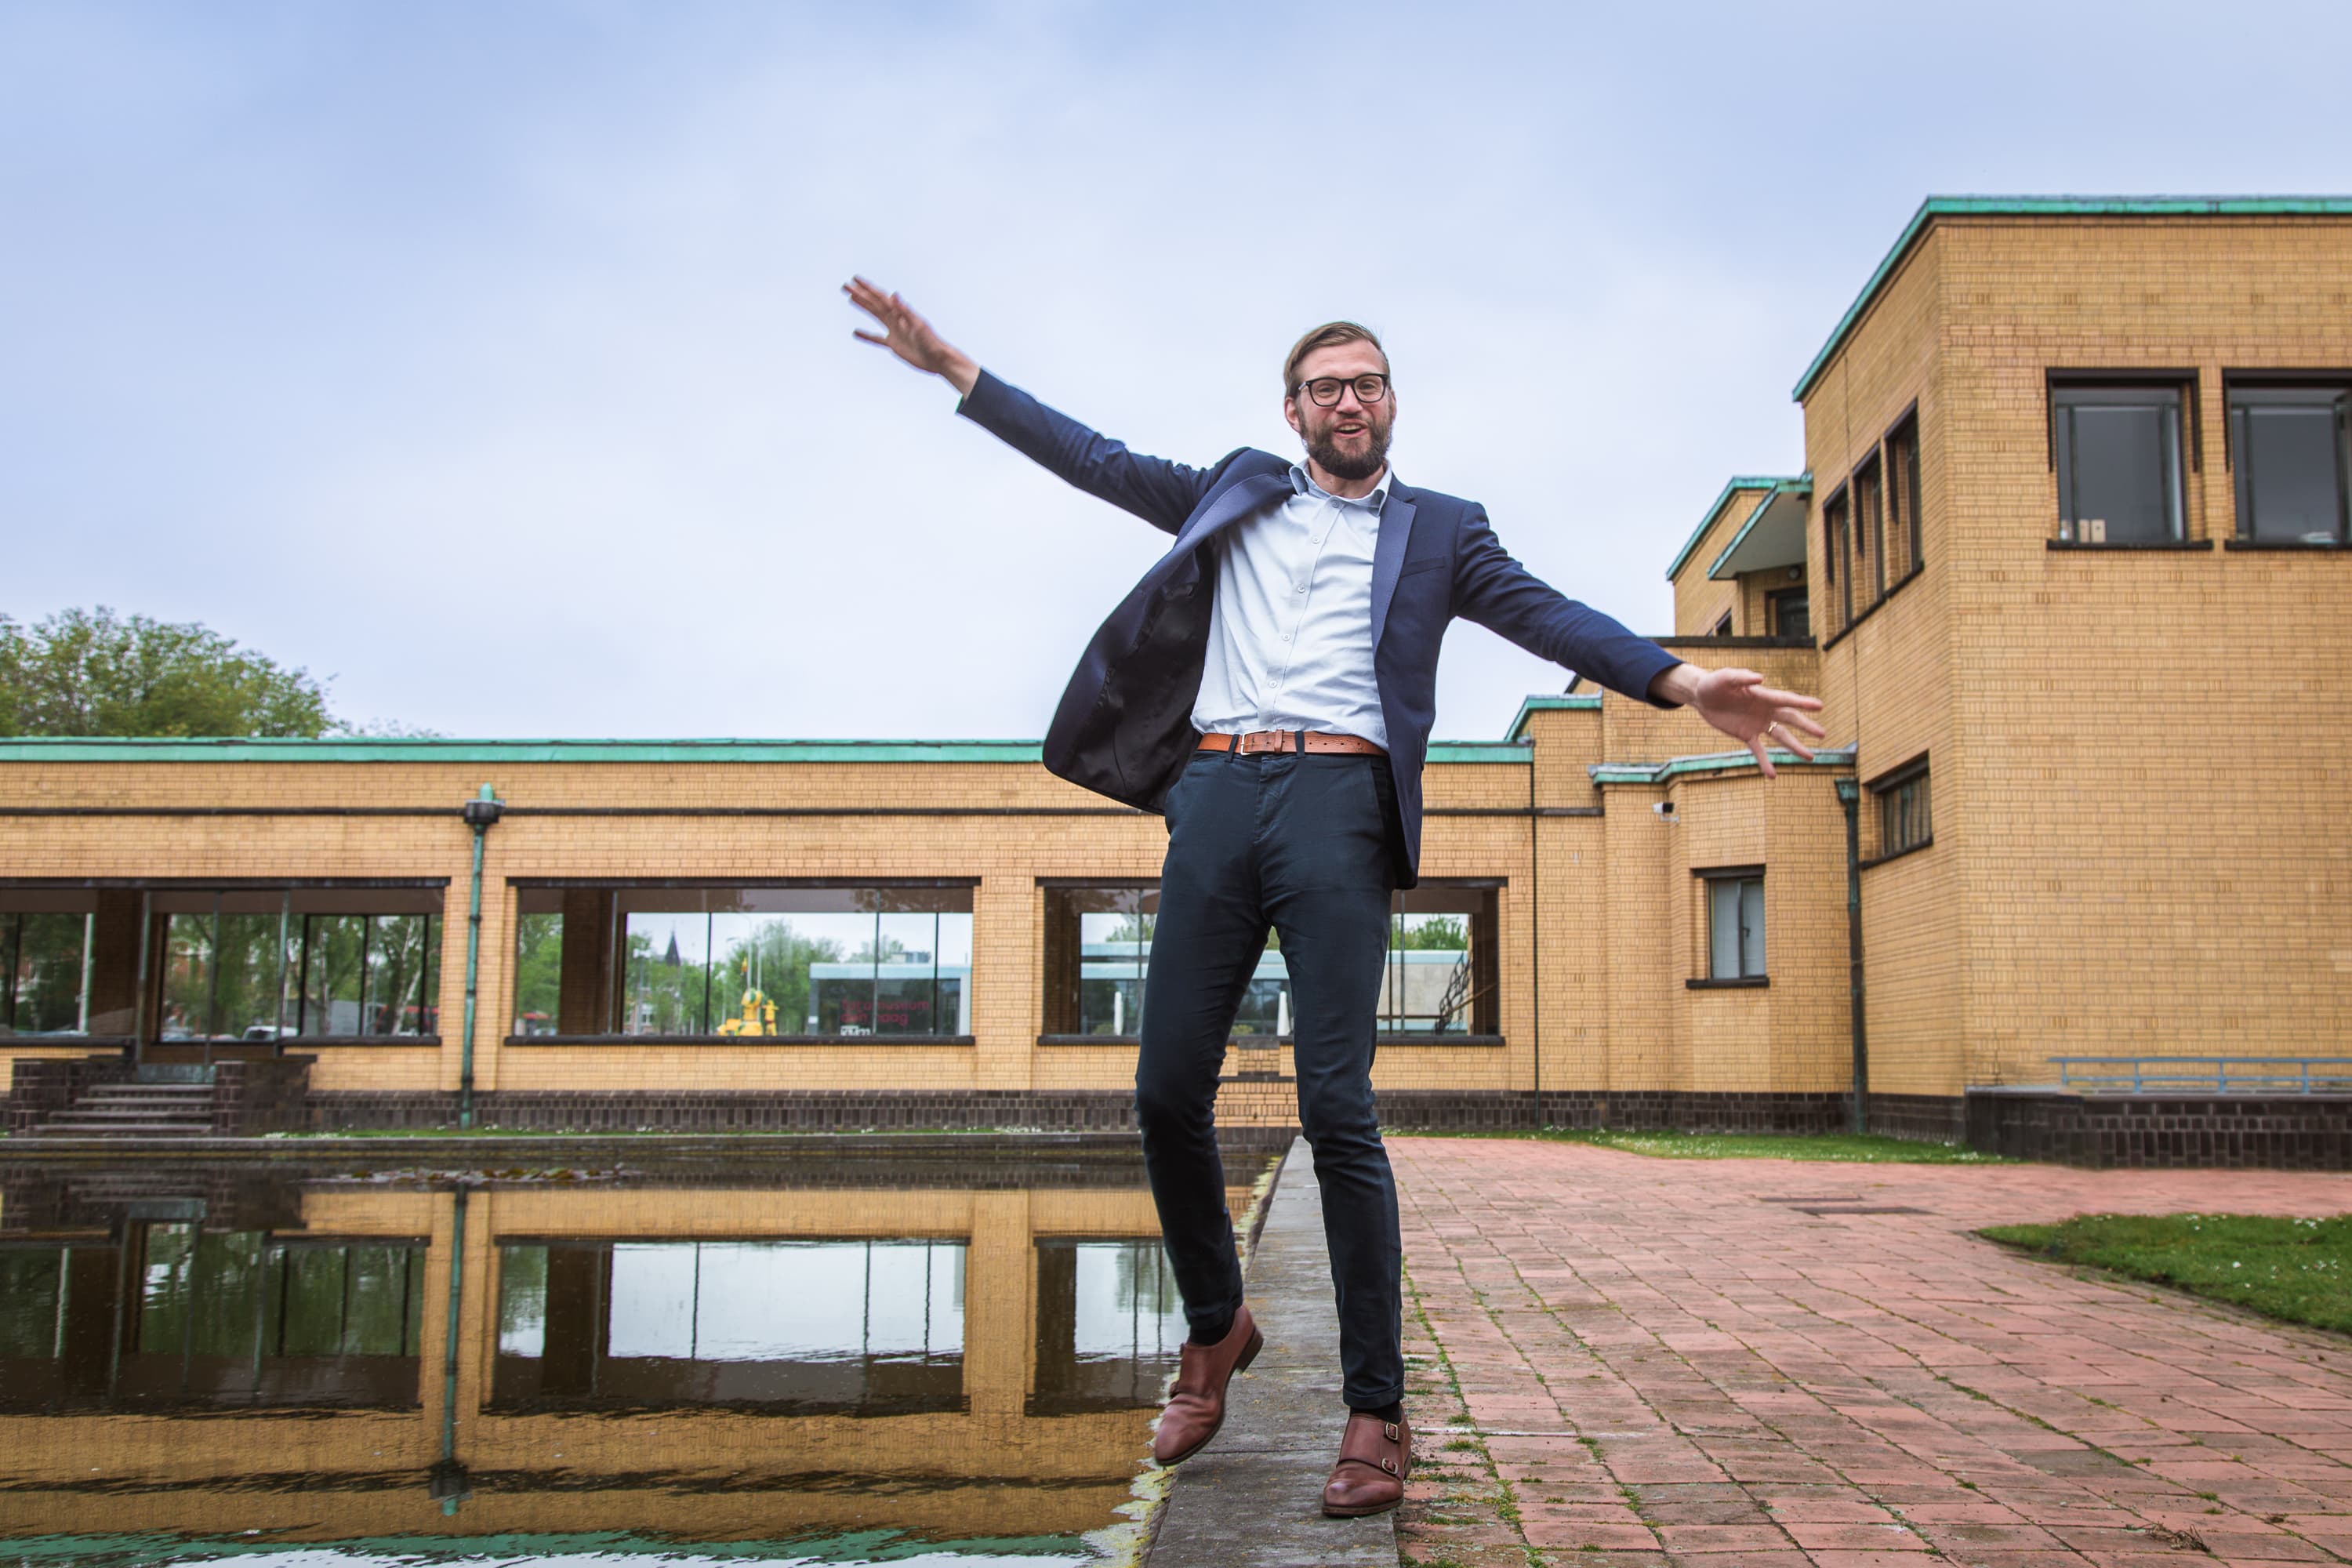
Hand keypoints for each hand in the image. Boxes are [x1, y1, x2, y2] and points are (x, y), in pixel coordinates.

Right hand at [843, 276, 979, 395]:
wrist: (938, 359)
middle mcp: (895, 319)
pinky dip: (866, 336)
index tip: (854, 279)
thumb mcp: (918, 324)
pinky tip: (855, 332)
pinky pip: (877, 339)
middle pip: (874, 303)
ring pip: (874, 316)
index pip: (880, 297)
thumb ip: (905, 310)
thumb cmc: (931, 341)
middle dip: (860, 294)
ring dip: (863, 307)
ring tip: (851, 298)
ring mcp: (894, 330)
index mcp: (900, 312)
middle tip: (845, 286)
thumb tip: (893, 294)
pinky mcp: (894, 344)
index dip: (867, 287)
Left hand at [1650, 664, 1826, 777]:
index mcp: (1763, 695)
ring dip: (1795, 746)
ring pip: (1780, 736)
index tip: (1820, 706)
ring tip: (1810, 758)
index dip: (1803, 703)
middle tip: (1823, 734)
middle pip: (1790, 719)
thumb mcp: (1726, 677)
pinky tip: (1772, 775)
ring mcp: (1757, 724)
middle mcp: (1765, 710)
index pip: (1786, 700)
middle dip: (1806, 726)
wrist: (1702, 696)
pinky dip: (1765, 762)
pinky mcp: (1746, 735)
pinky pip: (1758, 750)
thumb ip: (1743, 677)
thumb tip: (1761, 677)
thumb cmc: (1715, 682)